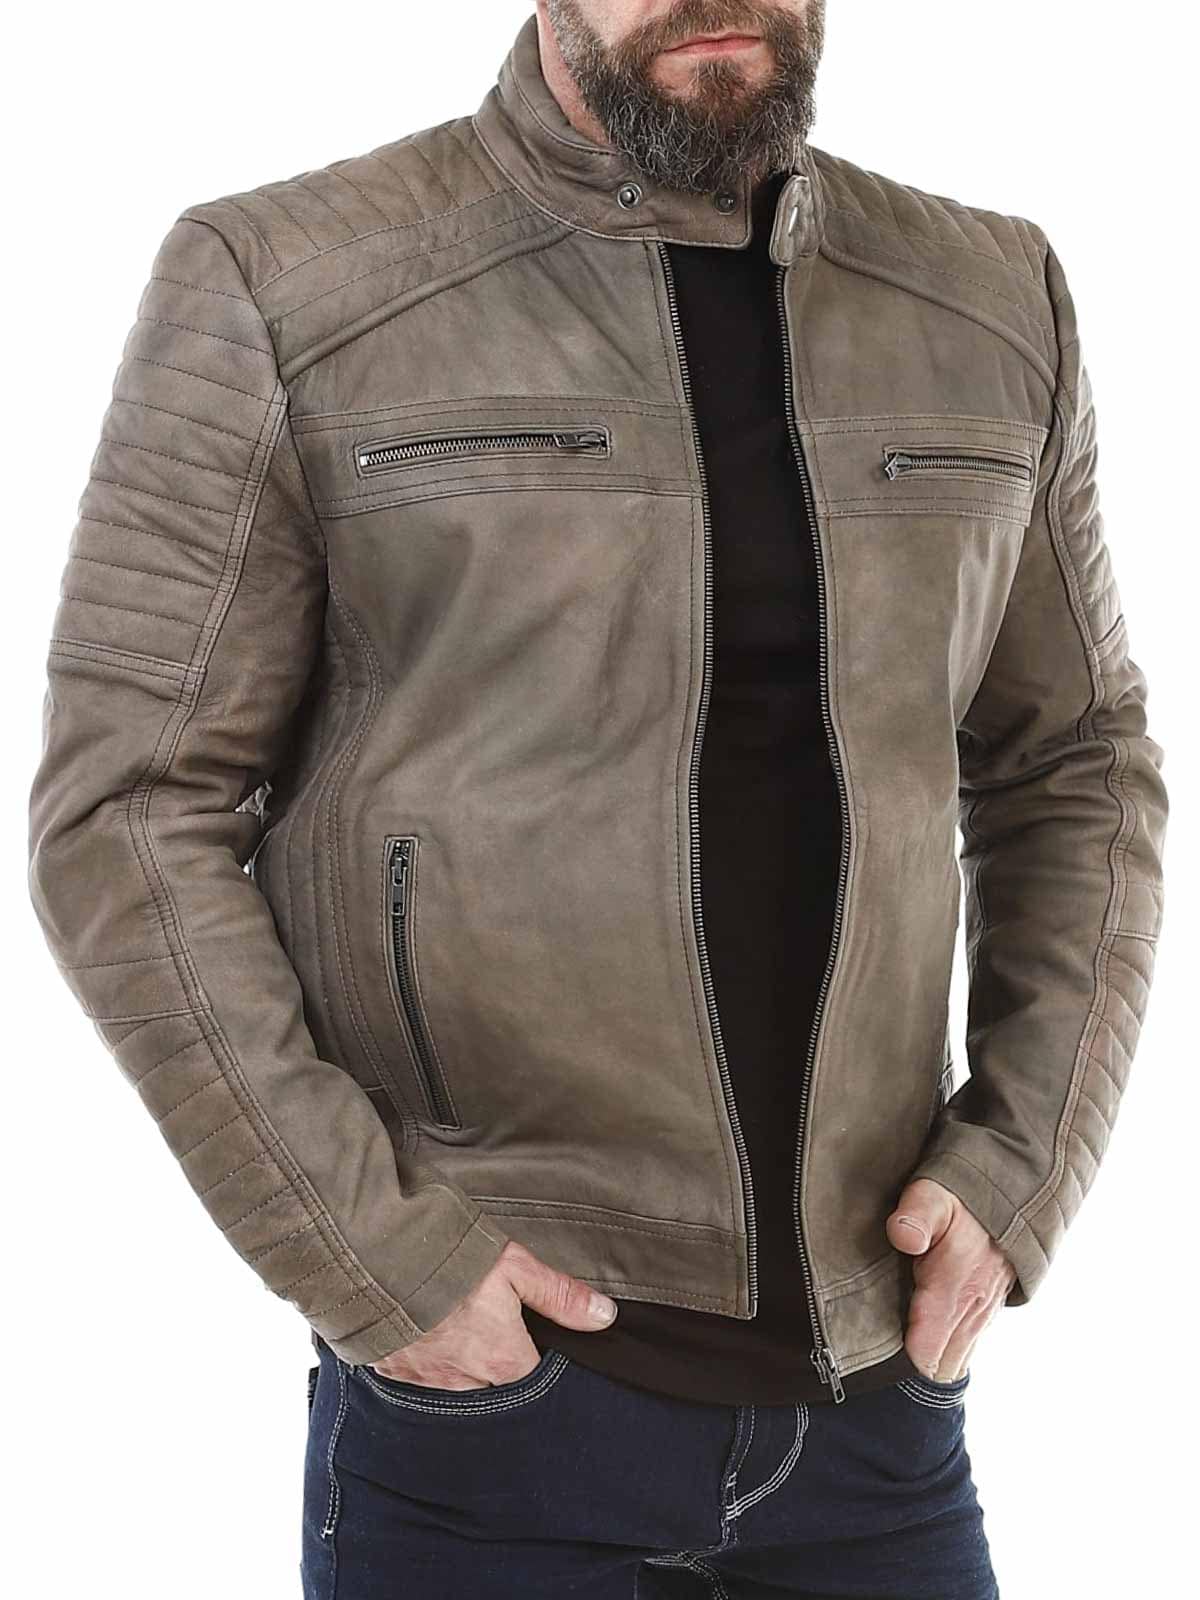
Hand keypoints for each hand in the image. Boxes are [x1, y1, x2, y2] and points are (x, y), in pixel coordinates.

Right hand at [368, 1240, 617, 1389]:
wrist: (374, 1261)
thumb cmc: (449, 1262)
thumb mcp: (515, 1267)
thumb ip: (560, 1295)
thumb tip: (604, 1317)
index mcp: (503, 1360)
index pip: (536, 1378)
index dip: (538, 1359)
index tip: (533, 1340)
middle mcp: (467, 1382)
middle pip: (496, 1386)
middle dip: (497, 1363)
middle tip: (490, 1329)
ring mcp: (427, 1381)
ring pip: (457, 1385)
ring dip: (461, 1363)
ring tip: (458, 1329)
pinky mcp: (393, 1373)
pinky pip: (418, 1377)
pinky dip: (425, 1361)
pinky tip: (424, 1335)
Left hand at [886, 1178, 1016, 1381]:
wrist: (1013, 1197)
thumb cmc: (963, 1198)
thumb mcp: (934, 1195)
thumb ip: (916, 1215)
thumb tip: (902, 1236)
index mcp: (954, 1292)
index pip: (925, 1358)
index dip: (896, 1361)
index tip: (871, 1348)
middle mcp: (971, 1313)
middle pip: (937, 1370)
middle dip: (907, 1368)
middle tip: (877, 1347)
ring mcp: (981, 1317)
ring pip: (951, 1363)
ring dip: (926, 1359)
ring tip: (895, 1341)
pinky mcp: (984, 1314)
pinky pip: (962, 1349)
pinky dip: (941, 1349)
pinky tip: (918, 1330)